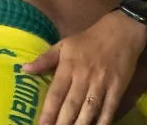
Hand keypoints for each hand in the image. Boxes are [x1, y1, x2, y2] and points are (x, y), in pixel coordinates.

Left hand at [26, 6, 146, 124]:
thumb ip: (45, 59)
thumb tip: (24, 69)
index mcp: (68, 67)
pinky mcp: (117, 88)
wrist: (122, 31)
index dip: (48, 113)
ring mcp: (101, 83)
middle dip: (62, 124)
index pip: (56, 95)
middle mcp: (84, 77)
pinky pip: (109, 109)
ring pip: (89, 110)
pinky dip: (103, 122)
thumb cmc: (89, 40)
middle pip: (71, 106)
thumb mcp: (64, 45)